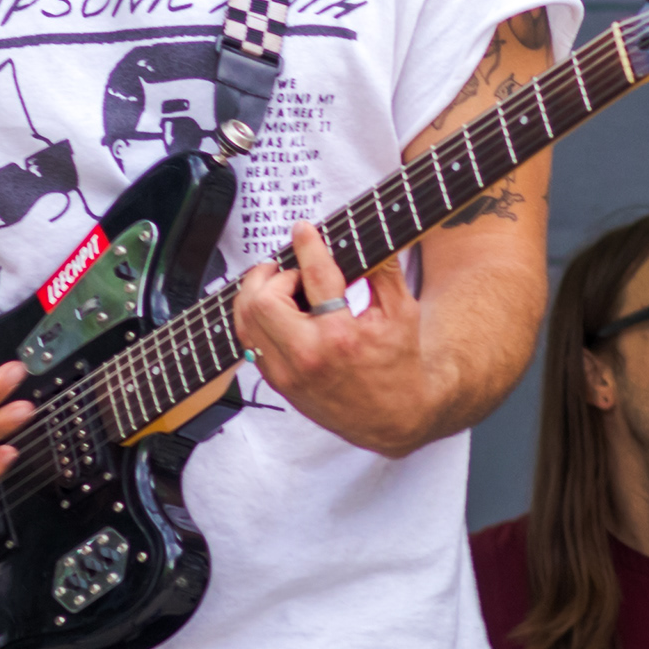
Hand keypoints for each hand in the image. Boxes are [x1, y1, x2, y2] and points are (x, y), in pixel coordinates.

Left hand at [230, 222, 443, 456]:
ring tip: (281, 288)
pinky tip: (277, 311)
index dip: (307, 246)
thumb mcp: (402, 313)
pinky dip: (257, 319)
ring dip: (258, 295)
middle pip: (262, 300)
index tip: (303, 230)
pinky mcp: (278, 383)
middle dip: (274, 275)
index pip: (315, 277)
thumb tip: (367, 238)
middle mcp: (308, 355)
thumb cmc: (399, 364)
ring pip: (246, 320)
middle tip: (292, 272)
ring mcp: (288, 373)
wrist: (392, 418)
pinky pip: (249, 341)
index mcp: (342, 336)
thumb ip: (383, 272)